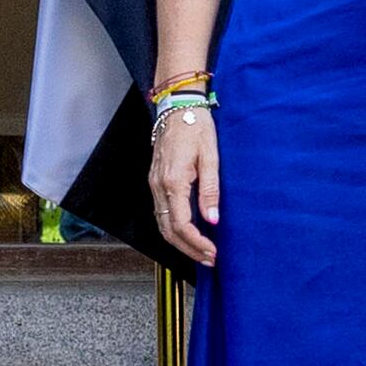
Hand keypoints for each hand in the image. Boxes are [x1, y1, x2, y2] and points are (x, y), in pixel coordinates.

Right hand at [151, 97, 221, 265]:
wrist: (178, 106)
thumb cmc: (196, 126)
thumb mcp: (210, 156)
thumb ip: (210, 190)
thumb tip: (212, 219)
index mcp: (173, 181)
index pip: (181, 224)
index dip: (196, 243)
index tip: (212, 253)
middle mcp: (158, 186)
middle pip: (168, 231)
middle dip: (188, 249)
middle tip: (209, 259)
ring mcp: (153, 184)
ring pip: (162, 224)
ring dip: (180, 242)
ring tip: (201, 251)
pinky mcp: (155, 181)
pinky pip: (161, 212)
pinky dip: (173, 228)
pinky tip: (188, 233)